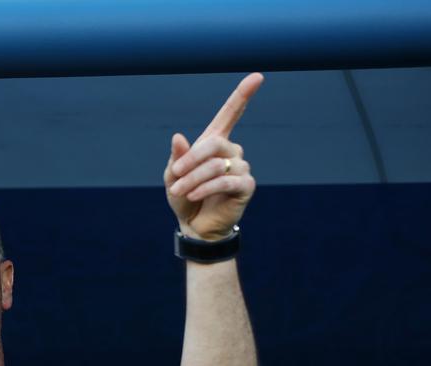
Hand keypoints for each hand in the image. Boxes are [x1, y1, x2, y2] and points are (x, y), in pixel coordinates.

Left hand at [165, 73, 262, 240]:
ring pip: (217, 165)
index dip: (242, 95)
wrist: (194, 225)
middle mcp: (231, 151)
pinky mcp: (246, 186)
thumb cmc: (184, 197)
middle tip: (175, 176)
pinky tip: (193, 196)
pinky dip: (205, 188)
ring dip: (193, 179)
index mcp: (214, 142)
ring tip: (179, 192)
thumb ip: (177, 157)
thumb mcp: (173, 176)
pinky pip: (226, 181)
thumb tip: (179, 137)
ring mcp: (241, 168)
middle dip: (190, 160)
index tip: (257, 76)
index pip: (230, 114)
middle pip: (214, 144)